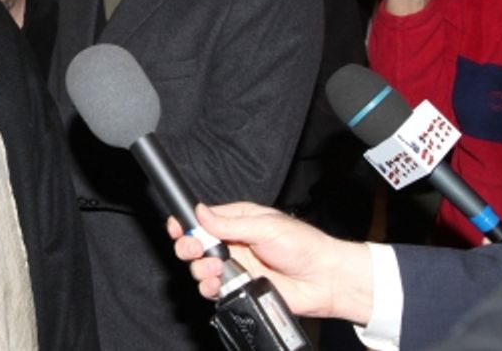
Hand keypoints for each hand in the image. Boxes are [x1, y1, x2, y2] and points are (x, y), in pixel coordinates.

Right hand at [167, 203, 373, 324]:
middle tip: (194, 250)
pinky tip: (217, 284)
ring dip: (200, 270)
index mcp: (237, 221)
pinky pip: (213, 290)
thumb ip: (230, 223)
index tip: (177, 227)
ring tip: (214, 269)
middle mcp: (233, 244)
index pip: (202, 219)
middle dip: (188, 247)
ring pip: (201, 269)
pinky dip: (209, 289)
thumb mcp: (266, 226)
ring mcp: (235, 268)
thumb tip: (201, 212)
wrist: (324, 279)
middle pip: (195, 245)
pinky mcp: (239, 289)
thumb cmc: (304, 246)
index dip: (186, 223)